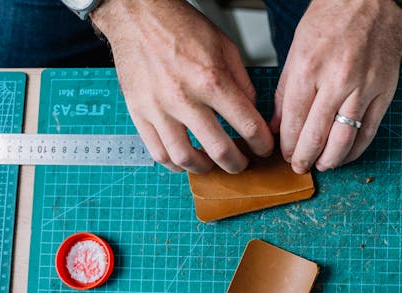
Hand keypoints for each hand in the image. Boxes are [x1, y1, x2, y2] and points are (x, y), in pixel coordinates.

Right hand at [91, 0, 273, 172]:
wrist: (137, 14)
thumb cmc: (180, 26)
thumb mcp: (225, 47)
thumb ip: (242, 83)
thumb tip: (251, 112)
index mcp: (211, 79)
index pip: (248, 126)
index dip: (262, 144)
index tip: (264, 148)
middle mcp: (184, 98)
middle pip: (220, 150)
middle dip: (238, 164)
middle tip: (242, 163)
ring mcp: (159, 108)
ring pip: (186, 158)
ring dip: (206, 169)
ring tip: (213, 164)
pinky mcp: (139, 113)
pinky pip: (158, 152)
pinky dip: (175, 164)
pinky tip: (186, 160)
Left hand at [270, 0, 401, 173]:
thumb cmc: (333, 17)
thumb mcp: (297, 49)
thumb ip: (285, 91)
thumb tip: (277, 126)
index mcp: (308, 67)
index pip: (292, 120)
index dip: (287, 144)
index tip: (285, 154)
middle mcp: (336, 79)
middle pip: (316, 135)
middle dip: (304, 158)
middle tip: (299, 166)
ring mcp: (364, 87)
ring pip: (344, 140)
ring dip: (329, 161)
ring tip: (321, 165)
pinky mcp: (385, 91)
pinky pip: (369, 132)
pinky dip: (356, 150)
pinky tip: (345, 155)